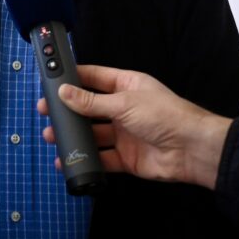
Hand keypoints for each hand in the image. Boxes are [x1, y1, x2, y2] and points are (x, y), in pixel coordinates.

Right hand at [37, 65, 230, 188]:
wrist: (192, 149)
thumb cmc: (165, 115)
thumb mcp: (123, 103)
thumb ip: (91, 102)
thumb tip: (64, 93)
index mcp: (126, 85)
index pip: (94, 78)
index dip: (73, 78)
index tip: (52, 81)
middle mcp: (124, 108)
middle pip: (90, 107)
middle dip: (68, 110)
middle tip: (46, 113)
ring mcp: (125, 133)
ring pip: (93, 134)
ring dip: (74, 135)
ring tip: (53, 137)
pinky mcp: (126, 156)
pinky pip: (102, 158)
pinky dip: (86, 159)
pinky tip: (69, 160)